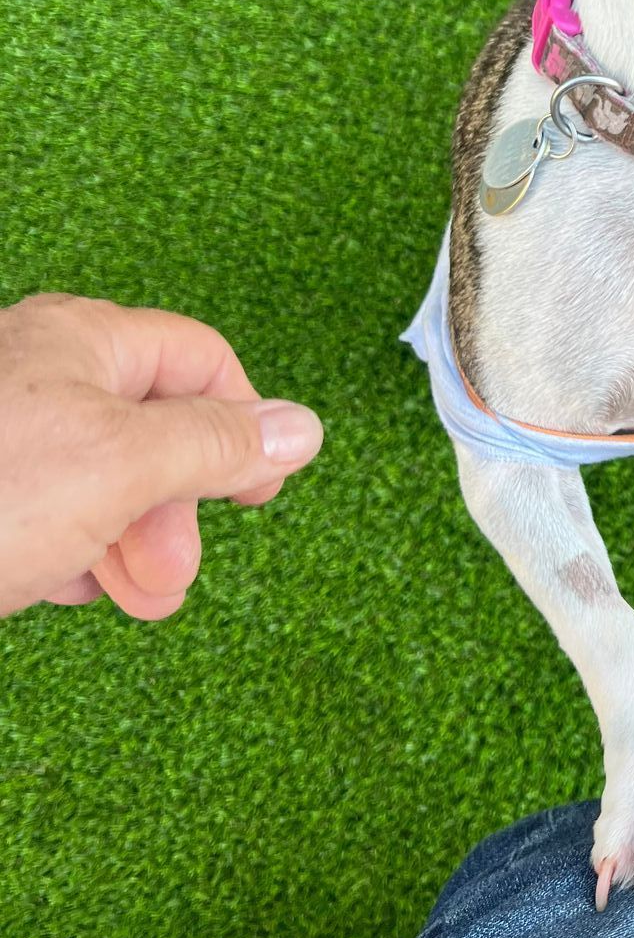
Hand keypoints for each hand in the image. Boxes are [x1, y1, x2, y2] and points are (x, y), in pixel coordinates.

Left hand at [0, 293, 323, 619]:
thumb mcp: (120, 465)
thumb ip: (216, 445)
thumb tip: (300, 428)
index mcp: (82, 341)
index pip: (200, 359)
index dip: (244, 422)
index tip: (261, 489)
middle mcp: (40, 375)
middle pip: (151, 426)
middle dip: (176, 507)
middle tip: (172, 575)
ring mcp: (3, 435)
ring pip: (98, 479)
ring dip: (129, 542)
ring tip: (128, 596)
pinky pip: (44, 512)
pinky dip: (69, 552)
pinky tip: (61, 586)